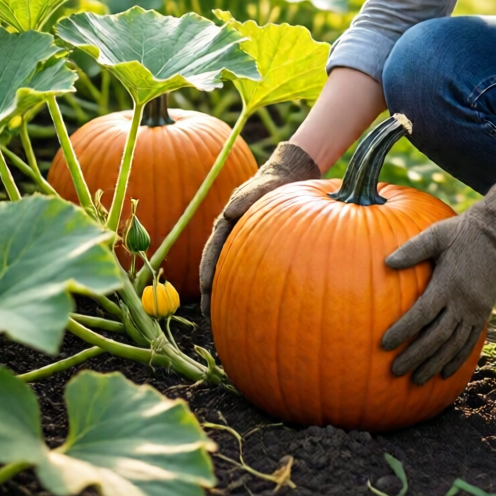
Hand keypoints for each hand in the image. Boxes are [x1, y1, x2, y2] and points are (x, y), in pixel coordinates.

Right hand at [199, 141, 319, 315]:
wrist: (289, 177)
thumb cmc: (273, 182)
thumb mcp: (261, 186)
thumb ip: (247, 197)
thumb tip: (228, 212)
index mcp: (226, 222)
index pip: (211, 250)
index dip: (207, 270)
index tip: (206, 289)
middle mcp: (229, 235)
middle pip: (215, 265)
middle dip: (210, 290)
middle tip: (208, 314)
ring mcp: (241, 242)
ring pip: (228, 270)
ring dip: (223, 292)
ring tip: (222, 318)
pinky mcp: (254, 247)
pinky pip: (245, 268)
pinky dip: (242, 285)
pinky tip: (249, 303)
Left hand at [381, 184, 495, 383]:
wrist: (495, 236)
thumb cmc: (458, 233)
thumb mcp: (436, 235)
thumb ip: (413, 249)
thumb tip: (387, 262)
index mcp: (448, 283)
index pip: (422, 313)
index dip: (404, 330)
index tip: (384, 344)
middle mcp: (463, 301)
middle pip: (437, 336)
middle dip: (415, 355)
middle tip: (395, 370)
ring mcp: (475, 310)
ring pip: (454, 344)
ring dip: (435, 363)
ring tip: (417, 380)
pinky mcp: (484, 313)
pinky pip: (470, 341)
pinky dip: (458, 359)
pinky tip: (445, 372)